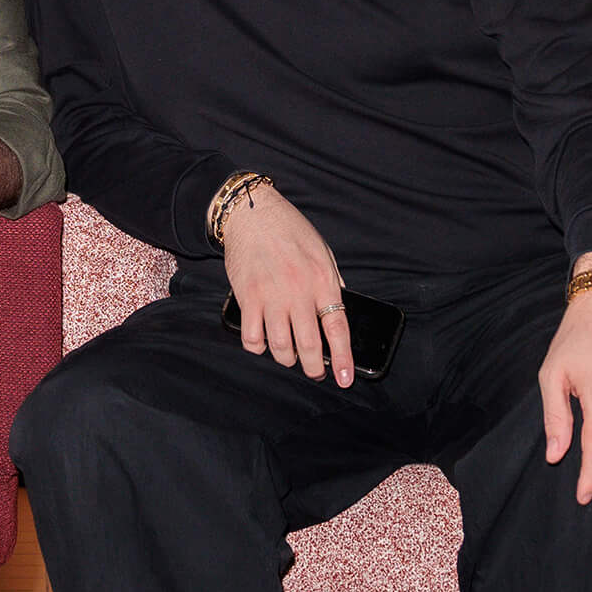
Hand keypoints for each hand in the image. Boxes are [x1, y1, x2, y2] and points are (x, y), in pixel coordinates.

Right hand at [221, 184, 353, 386]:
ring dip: (286, 359)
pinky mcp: (247, 297)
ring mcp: (271, 296)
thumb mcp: (322, 252)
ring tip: (289, 357)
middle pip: (308, 345)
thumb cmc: (290, 230)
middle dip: (313, 368)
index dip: (342, 358)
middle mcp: (298, 291)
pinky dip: (258, 348)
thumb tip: (338, 309)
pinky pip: (252, 337)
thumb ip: (331, 282)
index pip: (337, 328)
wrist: (253, 213)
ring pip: (279, 346)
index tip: (343, 379)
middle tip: (315, 373)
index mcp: (322, 280)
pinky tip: (263, 343)